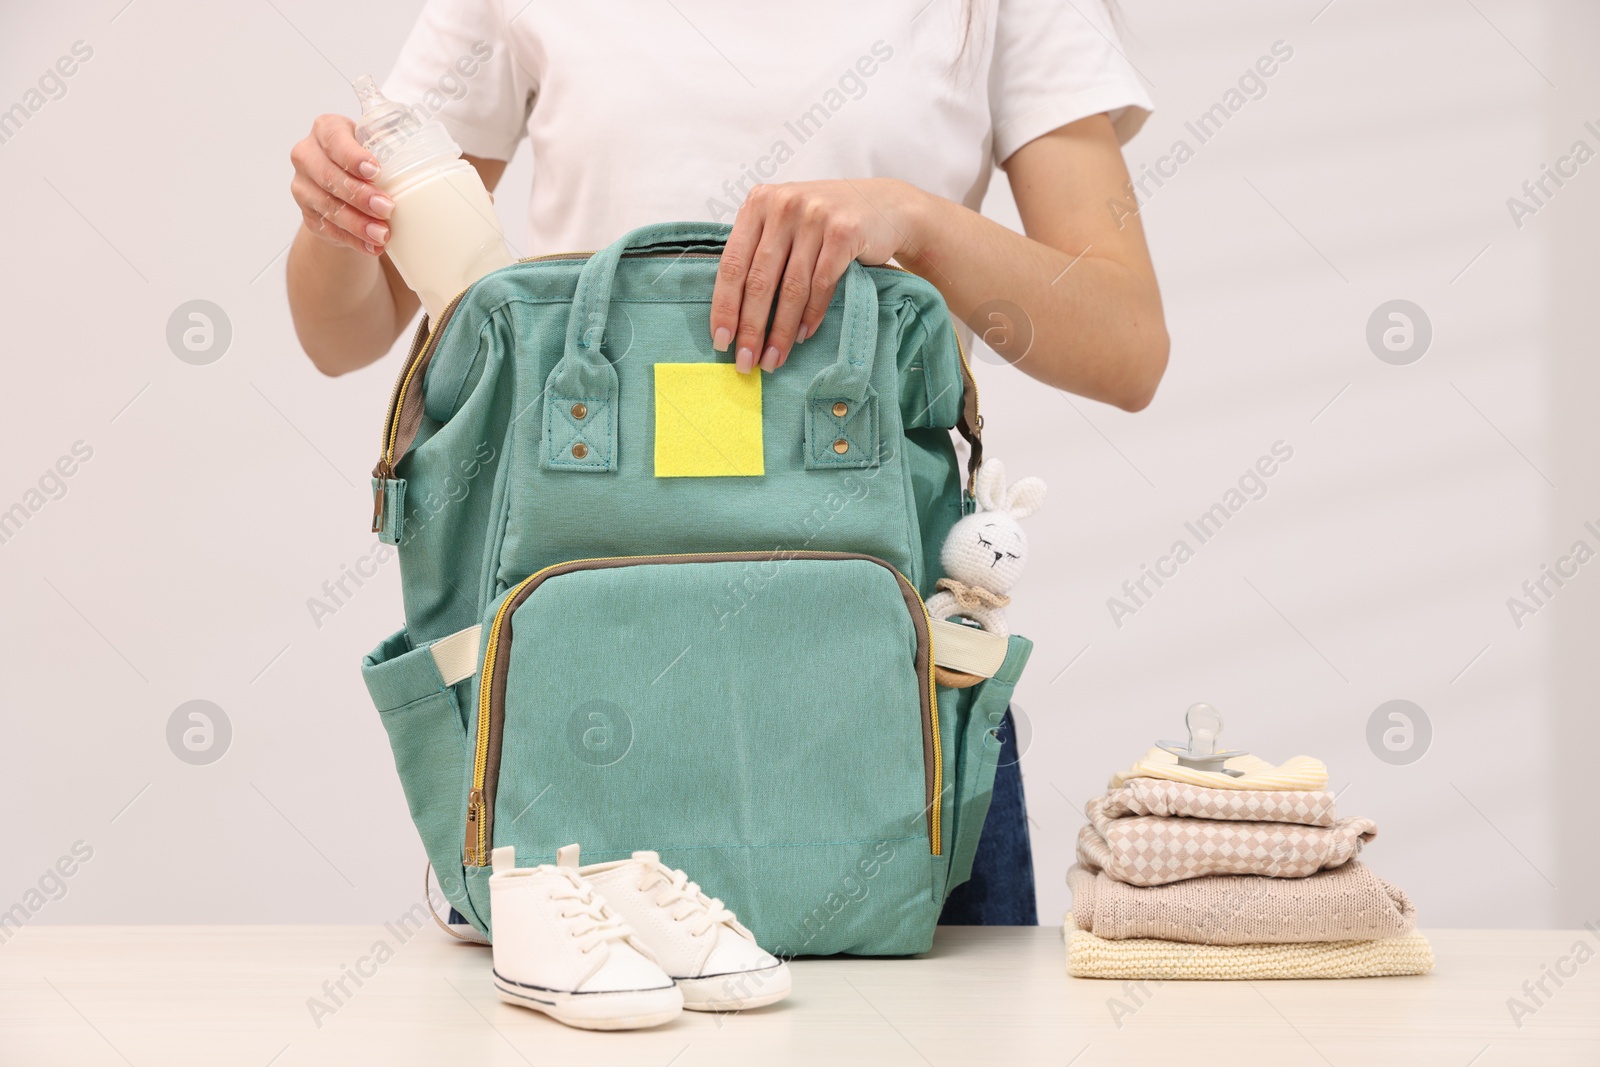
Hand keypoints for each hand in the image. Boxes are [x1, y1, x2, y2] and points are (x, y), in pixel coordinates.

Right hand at [289, 115, 393, 255]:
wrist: (345, 187)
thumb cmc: (364, 161)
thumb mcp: (376, 147)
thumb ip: (390, 148)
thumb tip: (421, 159)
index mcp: (326, 129)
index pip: (334, 139)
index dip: (353, 157)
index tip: (375, 172)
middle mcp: (308, 155)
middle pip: (329, 176)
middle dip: (360, 195)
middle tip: (387, 208)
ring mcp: (304, 186)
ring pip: (328, 206)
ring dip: (358, 222)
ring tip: (382, 234)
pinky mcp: (307, 213)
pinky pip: (328, 228)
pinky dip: (352, 239)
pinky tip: (371, 246)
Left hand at [711, 179, 920, 372]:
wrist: (885, 207)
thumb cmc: (826, 223)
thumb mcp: (786, 223)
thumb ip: (760, 250)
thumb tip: (734, 314)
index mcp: (759, 203)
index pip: (732, 263)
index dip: (724, 307)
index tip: (721, 341)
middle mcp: (783, 205)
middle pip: (759, 280)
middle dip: (751, 328)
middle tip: (747, 361)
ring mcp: (815, 216)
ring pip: (791, 287)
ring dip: (781, 330)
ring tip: (774, 358)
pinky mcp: (845, 232)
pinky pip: (821, 285)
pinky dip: (811, 315)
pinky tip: (803, 335)